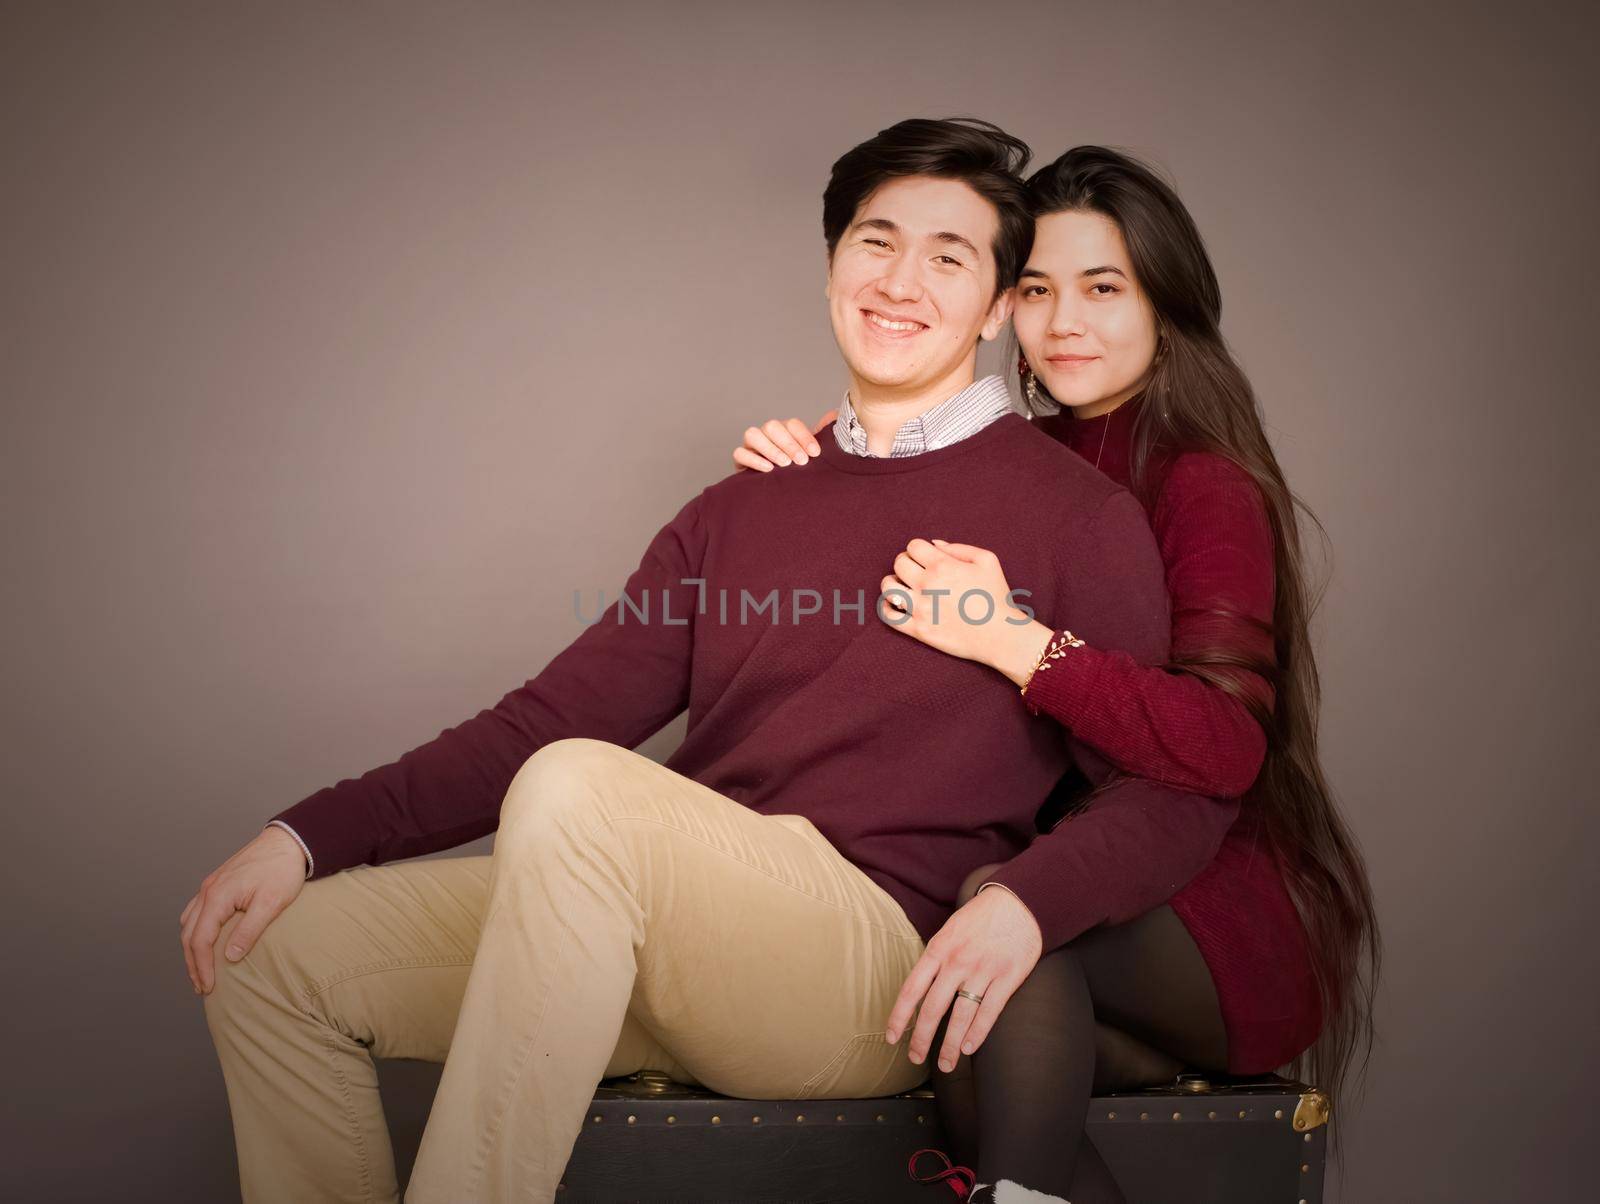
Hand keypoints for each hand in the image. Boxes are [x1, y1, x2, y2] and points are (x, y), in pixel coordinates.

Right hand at [180, 826, 307, 994]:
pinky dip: (196, 931)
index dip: (201, 966)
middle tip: (201, 986)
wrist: (289, 840)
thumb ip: (249, 930)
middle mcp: (207, 891)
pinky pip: (196, 911)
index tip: (208, 987)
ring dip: (191, 948)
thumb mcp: (270, 903)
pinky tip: (206, 940)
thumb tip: (229, 957)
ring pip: (188, 923)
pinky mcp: (218, 883)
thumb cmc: (282, 869)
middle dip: (192, 963)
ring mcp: (210, 885)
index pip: (200, 940)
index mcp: (217, 896)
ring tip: (200, 969)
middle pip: (188, 934)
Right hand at [732, 409, 836, 471]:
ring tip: (784, 464)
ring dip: (770, 448)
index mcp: (786, 430)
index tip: (815, 454)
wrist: (784, 492)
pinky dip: (753, 459)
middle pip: (772, 426)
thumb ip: (824, 434)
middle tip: (801, 461)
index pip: (792, 424)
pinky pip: (739, 453)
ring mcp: (752, 445)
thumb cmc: (800, 469)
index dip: (804, 436)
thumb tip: (834, 415)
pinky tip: (768, 469)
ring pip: (752, 435)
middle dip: (788, 443)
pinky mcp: (741, 460)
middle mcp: (767, 433)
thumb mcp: (814, 454)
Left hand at [879, 538, 1053, 677]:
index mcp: (943, 565)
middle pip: (899, 564)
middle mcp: (928, 585)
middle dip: (905, 562)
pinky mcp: (919, 630)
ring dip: (893, 582)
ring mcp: (921, 609)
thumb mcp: (987, 560)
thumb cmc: (996, 596)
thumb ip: (958, 548)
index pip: (912, 547)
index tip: (925, 558)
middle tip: (915, 570)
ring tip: (904, 586)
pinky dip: (886, 607)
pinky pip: (889, 616)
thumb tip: (933, 545)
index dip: (917, 549)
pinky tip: (896, 604)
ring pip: (888, 587)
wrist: (1001, 635)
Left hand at [883, 882, 1042, 1071]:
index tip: (892, 1037)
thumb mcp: (949, 931)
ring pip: (961, 1016)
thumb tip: (920, 990)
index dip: (899, 1017)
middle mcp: (957, 961)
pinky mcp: (1007, 977)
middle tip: (915, 1058)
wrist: (1018, 902)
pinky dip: (978, 1033)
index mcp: (938, 949)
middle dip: (922, 1038)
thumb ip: (936, 959)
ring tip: (946, 1064)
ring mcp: (983, 970)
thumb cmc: (981, 918)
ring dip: (950, 1045)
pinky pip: (990, 1011)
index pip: (911, 990)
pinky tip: (969, 1047)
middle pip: (933, 1008)